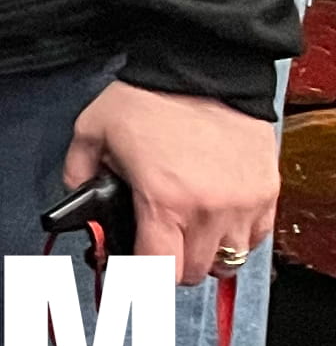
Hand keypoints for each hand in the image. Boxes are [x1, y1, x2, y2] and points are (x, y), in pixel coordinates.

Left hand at [68, 80, 279, 285]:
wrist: (203, 67)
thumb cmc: (149, 98)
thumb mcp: (93, 129)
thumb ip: (79, 170)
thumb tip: (78, 197)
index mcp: (164, 201)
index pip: (160, 271)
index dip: (142, 278)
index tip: (132, 272)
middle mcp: (208, 211)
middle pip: (194, 272)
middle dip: (170, 266)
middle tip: (156, 245)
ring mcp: (242, 205)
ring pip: (228, 261)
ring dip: (205, 254)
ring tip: (186, 230)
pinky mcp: (266, 193)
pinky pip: (255, 238)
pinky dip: (235, 237)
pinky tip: (215, 217)